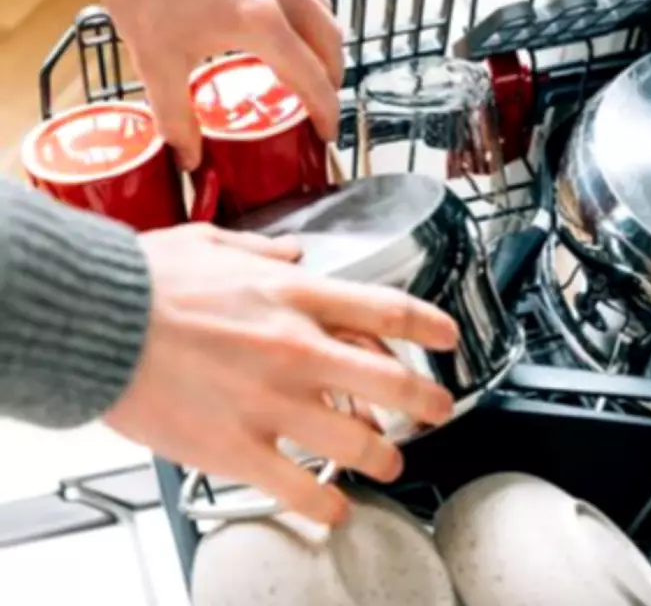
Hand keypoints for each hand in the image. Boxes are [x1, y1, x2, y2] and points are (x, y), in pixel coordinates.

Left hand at [81, 0, 342, 169]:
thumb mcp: (155, 58)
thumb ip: (176, 117)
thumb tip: (189, 159)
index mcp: (261, 22)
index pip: (314, 79)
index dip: (327, 113)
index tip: (325, 134)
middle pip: (332, 46)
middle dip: (333, 81)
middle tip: (319, 105)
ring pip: (326, 14)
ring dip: (325, 48)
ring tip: (308, 69)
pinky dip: (309, 17)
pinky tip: (286, 26)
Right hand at [104, 224, 457, 524]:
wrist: (96, 319)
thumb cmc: (148, 280)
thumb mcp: (213, 245)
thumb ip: (264, 253)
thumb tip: (292, 257)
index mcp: (293, 298)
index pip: (387, 310)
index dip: (431, 325)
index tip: (449, 338)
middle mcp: (296, 349)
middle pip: (389, 382)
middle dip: (426, 402)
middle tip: (439, 412)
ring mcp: (271, 402)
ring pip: (356, 442)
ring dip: (383, 457)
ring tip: (389, 462)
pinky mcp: (236, 448)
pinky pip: (299, 487)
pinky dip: (326, 504)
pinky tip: (335, 508)